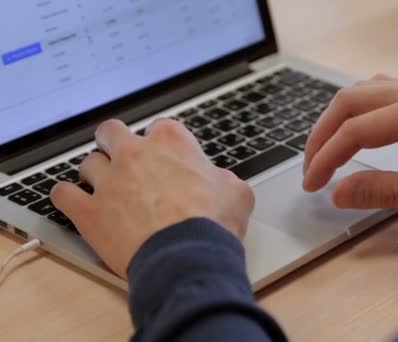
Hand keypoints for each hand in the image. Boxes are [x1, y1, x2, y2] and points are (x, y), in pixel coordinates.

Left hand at [50, 119, 254, 278]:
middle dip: (115, 143)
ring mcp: (108, 180)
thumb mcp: (237, 193)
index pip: (160, 128)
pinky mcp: (88, 211)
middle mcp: (135, 153)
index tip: (166, 158)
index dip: (162, 144)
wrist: (187, 256)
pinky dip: (67, 197)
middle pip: (111, 132)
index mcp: (171, 142)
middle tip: (124, 160)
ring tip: (106, 190)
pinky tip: (74, 202)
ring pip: (88, 163)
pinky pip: (62, 194)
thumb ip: (222, 178)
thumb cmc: (213, 224)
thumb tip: (219, 182)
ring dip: (96, 174)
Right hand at [303, 75, 397, 212]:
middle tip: (311, 167)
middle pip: (348, 100)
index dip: (326, 158)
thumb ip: (387, 191)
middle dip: (320, 135)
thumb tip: (342, 192)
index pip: (355, 130)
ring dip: (335, 120)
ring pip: (359, 91)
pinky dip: (354, 111)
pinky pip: (377, 91)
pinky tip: (352, 130)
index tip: (313, 183)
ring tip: (324, 151)